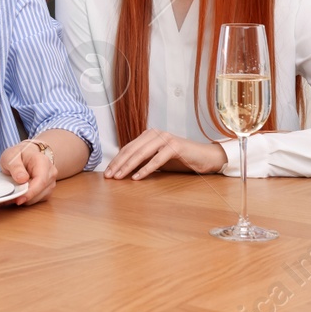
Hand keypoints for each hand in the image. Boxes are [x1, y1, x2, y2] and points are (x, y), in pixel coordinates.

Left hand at [0, 140, 56, 205]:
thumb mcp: (11, 156)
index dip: (30, 192)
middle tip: (8, 197)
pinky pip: (36, 200)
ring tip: (11, 194)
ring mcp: (50, 183)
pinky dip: (26, 199)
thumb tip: (22, 179)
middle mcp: (50, 173)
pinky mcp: (47, 191)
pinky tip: (18, 194)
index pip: (41, 180)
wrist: (26, 155)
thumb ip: (16, 167)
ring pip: (38, 198)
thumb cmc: (19, 155)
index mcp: (43, 162)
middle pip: (40, 191)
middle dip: (24, 196)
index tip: (19, 199)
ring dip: (24, 199)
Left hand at [105, 129, 227, 178]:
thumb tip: (122, 170)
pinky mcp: (174, 147)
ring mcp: (165, 139)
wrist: (203, 157)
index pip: (127, 148)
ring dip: (128, 167)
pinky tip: (137, 177)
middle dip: (118, 164)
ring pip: (141, 154)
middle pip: (131, 150)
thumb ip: (142, 160)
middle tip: (109, 176)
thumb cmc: (179, 159)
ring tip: (119, 177)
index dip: (116, 160)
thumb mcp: (156, 159)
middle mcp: (155, 134)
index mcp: (148, 135)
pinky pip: (157, 159)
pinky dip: (145, 169)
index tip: (107, 172)